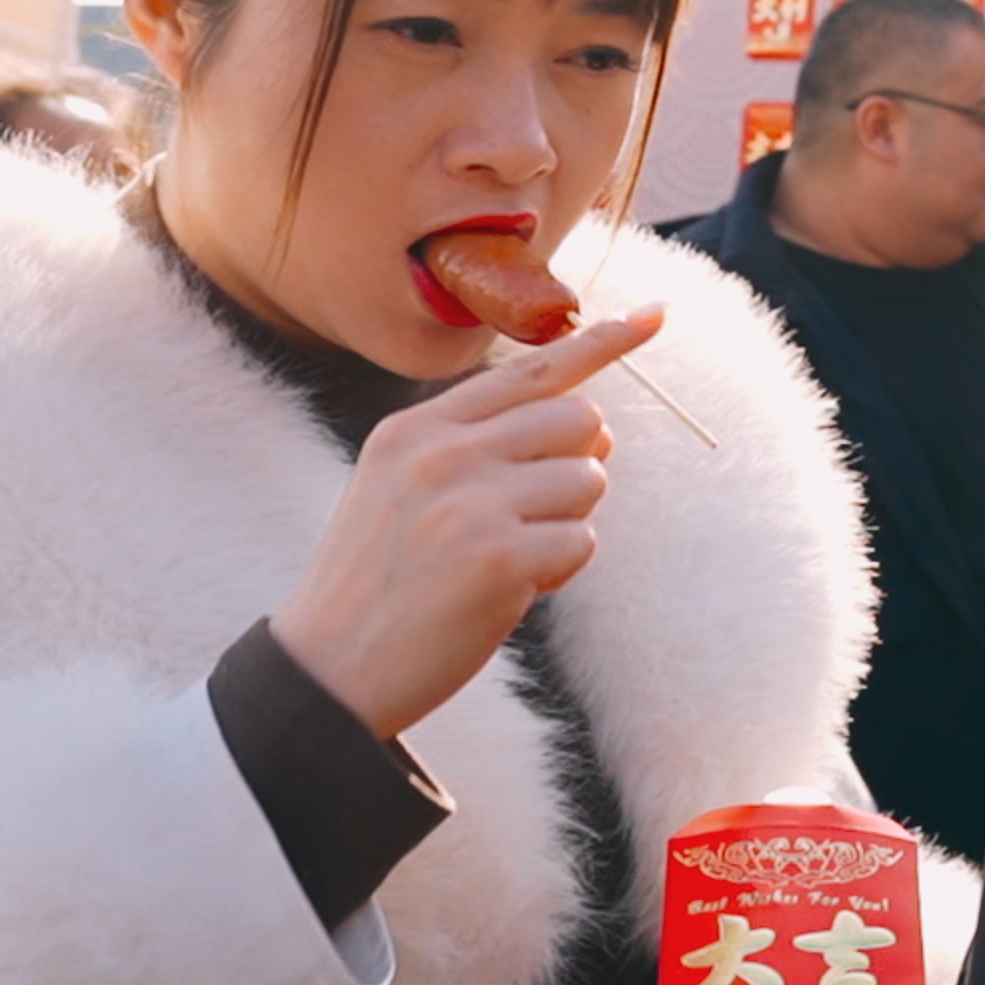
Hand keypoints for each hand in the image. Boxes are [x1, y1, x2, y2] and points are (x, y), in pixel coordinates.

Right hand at [270, 308, 662, 738]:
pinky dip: (560, 569)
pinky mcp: (500, 558)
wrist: (330, 669)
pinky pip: (583, 541)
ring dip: (568, 522)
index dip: (600, 343)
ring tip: (507, 556)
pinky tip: (508, 590)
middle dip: (578, 465)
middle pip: (579, 419)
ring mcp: (471, 503)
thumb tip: (598, 425)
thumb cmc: (383, 579)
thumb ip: (484, 443)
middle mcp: (442, 453)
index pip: (529, 370)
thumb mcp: (403, 487)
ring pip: (590, 479)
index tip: (654, 315)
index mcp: (415, 429)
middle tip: (532, 512)